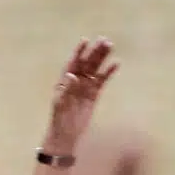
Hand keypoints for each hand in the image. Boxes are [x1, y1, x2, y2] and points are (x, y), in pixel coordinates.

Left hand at [43, 37, 119, 155]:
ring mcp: (85, 86)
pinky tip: (115, 63)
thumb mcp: (61, 104)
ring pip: (95, 69)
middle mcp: (75, 80)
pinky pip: (102, 81)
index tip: (85, 41)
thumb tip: (73, 75)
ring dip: (102, 58)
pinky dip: (108, 72)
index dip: (78, 52)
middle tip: (104, 40)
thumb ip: (67, 89)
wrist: (67, 134)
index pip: (72, 63)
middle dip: (94, 51)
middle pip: (86, 63)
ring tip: (110, 45)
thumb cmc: (59, 119)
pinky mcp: (94, 94)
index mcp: (65, 80)